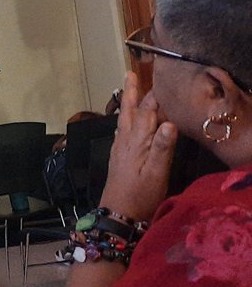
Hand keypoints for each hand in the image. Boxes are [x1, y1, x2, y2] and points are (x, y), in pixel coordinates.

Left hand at [99, 72, 176, 221]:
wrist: (118, 213)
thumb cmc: (140, 194)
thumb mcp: (156, 172)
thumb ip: (162, 147)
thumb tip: (170, 122)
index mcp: (137, 141)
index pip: (148, 112)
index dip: (154, 96)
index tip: (160, 79)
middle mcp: (126, 140)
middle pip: (131, 111)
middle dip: (133, 93)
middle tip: (131, 73)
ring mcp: (120, 147)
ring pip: (124, 119)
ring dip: (127, 103)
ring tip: (127, 89)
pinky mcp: (119, 156)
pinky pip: (122, 130)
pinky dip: (125, 119)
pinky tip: (126, 120)